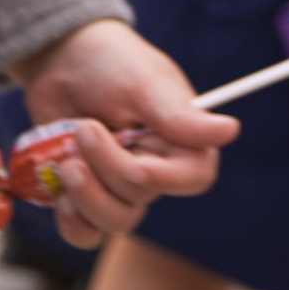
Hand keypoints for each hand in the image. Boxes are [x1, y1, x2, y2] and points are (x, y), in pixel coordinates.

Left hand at [12, 18, 239, 246]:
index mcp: (182, 140)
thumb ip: (179, 116)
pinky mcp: (86, 196)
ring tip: (65, 158)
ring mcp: (119, 186)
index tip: (136, 165)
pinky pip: (86, 232)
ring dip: (86, 194)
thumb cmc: (111, 62)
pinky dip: (71, 220)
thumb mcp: (144, 83)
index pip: (193, 178)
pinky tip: (59, 190)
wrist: (62, 57)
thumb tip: (230, 130)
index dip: (164, 179)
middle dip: (107, 167)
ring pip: (114, 221)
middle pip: (141, 198)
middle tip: (83, 128)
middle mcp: (155, 168)